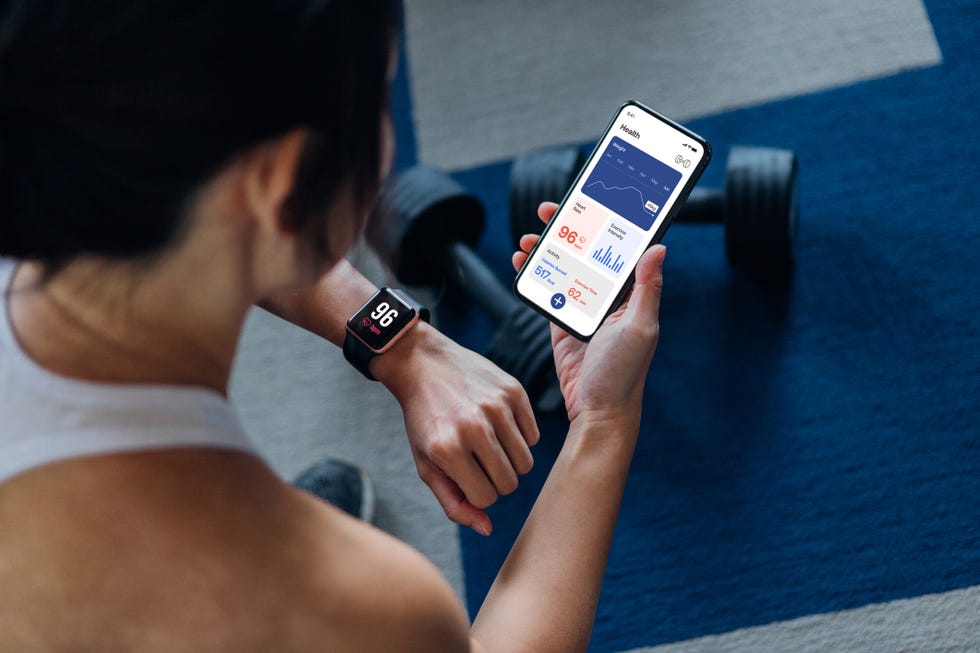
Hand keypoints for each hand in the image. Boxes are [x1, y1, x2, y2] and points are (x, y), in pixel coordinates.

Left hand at [372, 328, 539, 535]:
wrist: (422, 364)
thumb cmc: (424, 421)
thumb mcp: (427, 464)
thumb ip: (454, 502)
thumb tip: (487, 529)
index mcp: (446, 450)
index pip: (486, 498)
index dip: (478, 492)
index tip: (467, 476)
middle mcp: (473, 428)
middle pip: (510, 483)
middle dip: (496, 480)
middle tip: (479, 461)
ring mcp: (496, 407)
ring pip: (526, 463)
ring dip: (510, 461)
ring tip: (490, 445)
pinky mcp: (513, 390)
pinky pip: (533, 436)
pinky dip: (520, 438)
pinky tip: (499, 425)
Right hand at [512, 202, 664, 423]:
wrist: (597, 412)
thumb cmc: (624, 375)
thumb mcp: (639, 328)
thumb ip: (647, 288)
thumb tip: (659, 247)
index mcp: (632, 294)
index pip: (619, 248)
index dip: (605, 222)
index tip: (589, 202)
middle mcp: (609, 298)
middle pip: (587, 252)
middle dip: (568, 229)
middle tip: (548, 211)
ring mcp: (584, 309)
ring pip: (564, 268)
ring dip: (546, 250)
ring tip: (526, 239)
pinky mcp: (562, 323)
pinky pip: (548, 291)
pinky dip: (535, 275)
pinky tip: (521, 263)